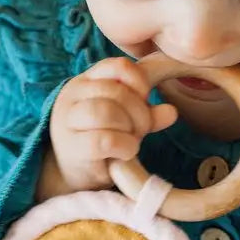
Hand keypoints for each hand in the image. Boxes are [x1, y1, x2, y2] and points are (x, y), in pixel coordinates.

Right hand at [42, 56, 176, 194]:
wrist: (71, 173)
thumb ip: (146, 113)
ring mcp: (68, 121)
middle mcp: (73, 96)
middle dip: (139, 112)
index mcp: (86, 81)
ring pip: (106, 112)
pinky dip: (124, 147)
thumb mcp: (125, 121)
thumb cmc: (99, 141)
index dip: (140, 82)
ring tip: (132, 141)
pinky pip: (105, 140)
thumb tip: (171, 113)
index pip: (118, 66)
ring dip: (130, 128)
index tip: (145, 101)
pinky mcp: (72, 147)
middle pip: (115, 91)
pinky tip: (125, 153)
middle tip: (143, 129)